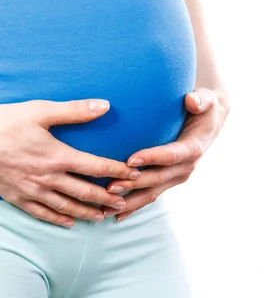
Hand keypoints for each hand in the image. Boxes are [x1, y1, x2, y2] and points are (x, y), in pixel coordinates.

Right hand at [0, 99, 141, 226]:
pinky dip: (59, 219)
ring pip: (67, 207)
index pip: (95, 167)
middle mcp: (48, 178)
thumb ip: (73, 111)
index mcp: (56, 155)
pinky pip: (43, 214)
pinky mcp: (17, 197)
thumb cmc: (1, 123)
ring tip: (103, 216)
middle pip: (85, 192)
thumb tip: (104, 106)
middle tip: (124, 202)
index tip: (132, 173)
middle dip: (107, 197)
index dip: (116, 170)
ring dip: (88, 212)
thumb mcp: (38, 111)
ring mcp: (32, 191)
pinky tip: (69, 222)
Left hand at [102, 86, 230, 221]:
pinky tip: (114, 215)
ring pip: (151, 192)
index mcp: (193, 148)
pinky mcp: (166, 181)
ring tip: (106, 206)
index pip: (171, 155)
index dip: (152, 158)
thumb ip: (201, 100)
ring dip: (129, 201)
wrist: (208, 122)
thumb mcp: (206, 100)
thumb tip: (192, 100)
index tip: (130, 160)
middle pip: (157, 178)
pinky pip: (149, 195)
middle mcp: (185, 167)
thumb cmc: (202, 107)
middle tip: (109, 186)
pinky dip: (132, 206)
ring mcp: (175, 177)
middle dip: (133, 184)